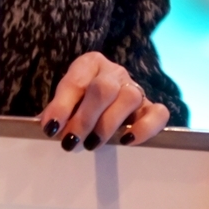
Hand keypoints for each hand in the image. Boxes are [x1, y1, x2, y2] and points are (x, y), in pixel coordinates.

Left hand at [39, 52, 168, 151]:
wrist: (102, 103)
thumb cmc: (79, 103)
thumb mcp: (65, 101)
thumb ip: (57, 112)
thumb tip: (50, 127)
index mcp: (89, 64)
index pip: (75, 82)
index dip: (62, 106)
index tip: (51, 128)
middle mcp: (114, 72)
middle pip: (104, 88)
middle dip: (85, 118)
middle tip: (71, 141)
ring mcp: (135, 88)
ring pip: (129, 98)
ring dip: (108, 125)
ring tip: (92, 143)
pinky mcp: (150, 108)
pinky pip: (158, 114)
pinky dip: (144, 128)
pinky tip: (127, 141)